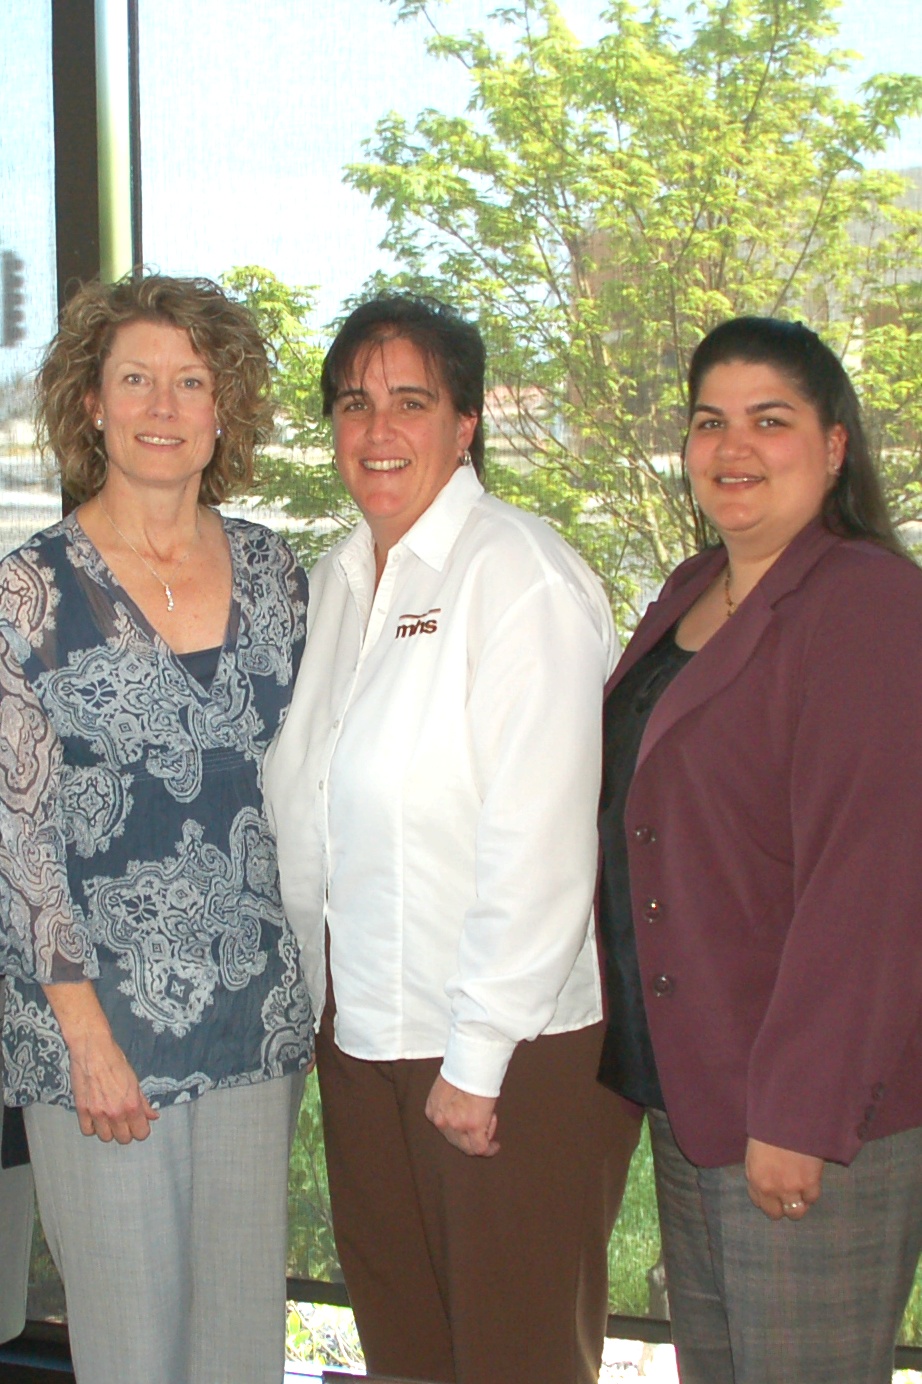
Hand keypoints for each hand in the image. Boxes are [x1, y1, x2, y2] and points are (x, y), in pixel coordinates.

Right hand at [42, 981, 157, 1143]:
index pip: (141, 1134)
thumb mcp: (135, 1081)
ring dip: (109, 1130)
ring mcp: (97, 1112)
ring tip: (109, 1118)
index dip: (141, 1130)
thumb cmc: (115, 1060)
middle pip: (123, 1139)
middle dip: (126, 1131)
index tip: (138, 1124)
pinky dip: (92, 1127)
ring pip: (105, 1138)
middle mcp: (115, 1112)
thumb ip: (144, 1103)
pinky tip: (96, 1117)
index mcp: (131, 1105)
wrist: (93, 1049)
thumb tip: (153, 1116)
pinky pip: (87, 1131)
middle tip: (124, 1121)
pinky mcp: (82, 1110)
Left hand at [425, 1074, 499, 1156]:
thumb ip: (449, 1102)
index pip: (445, 1129)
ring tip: (490, 1121)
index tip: (470, 1126)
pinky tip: (495, 1146)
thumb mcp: (447, 1087)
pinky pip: (481, 1147)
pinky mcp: (473, 1126)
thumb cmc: (464, 1068)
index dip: (460, 1128)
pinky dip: (489, 1149)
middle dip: (471, 1136)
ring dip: (482, 1136)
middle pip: (455, 1141)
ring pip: (469, 1146)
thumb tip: (461, 1109)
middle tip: (484, 1126)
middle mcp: (440, 1120)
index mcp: (432, 1109)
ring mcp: (456, 1125)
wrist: (473, 1061)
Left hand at [745, 1137, 823, 1220]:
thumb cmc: (768, 1129)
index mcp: (755, 1178)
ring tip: (801, 1191)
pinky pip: (812, 1199)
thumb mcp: (754, 1151)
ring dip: (798, 1204)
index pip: (759, 1203)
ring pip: (796, 1212)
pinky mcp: (809, 1183)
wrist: (788, 1117)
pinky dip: (812, 1192)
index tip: (774, 1194)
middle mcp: (771, 1188)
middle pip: (776, 1214)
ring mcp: (791, 1188)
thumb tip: (762, 1183)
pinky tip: (811, 1181)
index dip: (768, 1199)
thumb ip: (757, 1171)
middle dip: (782, 1206)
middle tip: (788, 1195)